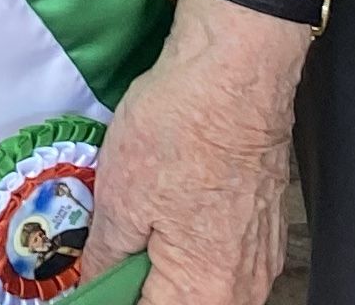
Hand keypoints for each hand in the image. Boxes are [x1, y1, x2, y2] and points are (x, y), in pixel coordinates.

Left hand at [86, 0, 304, 304]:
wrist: (236, 71)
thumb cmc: (180, 131)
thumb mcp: (120, 198)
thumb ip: (106, 257)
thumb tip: (95, 282)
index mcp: (205, 291)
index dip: (111, 299)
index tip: (90, 284)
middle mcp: (243, 287)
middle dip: (140, 288)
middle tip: (106, 261)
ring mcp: (260, 258)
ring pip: (203, 289)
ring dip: (165, 273)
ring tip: (130, 239)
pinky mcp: (265, 228)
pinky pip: (223, 262)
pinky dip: (190, 253)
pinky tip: (164, 219)